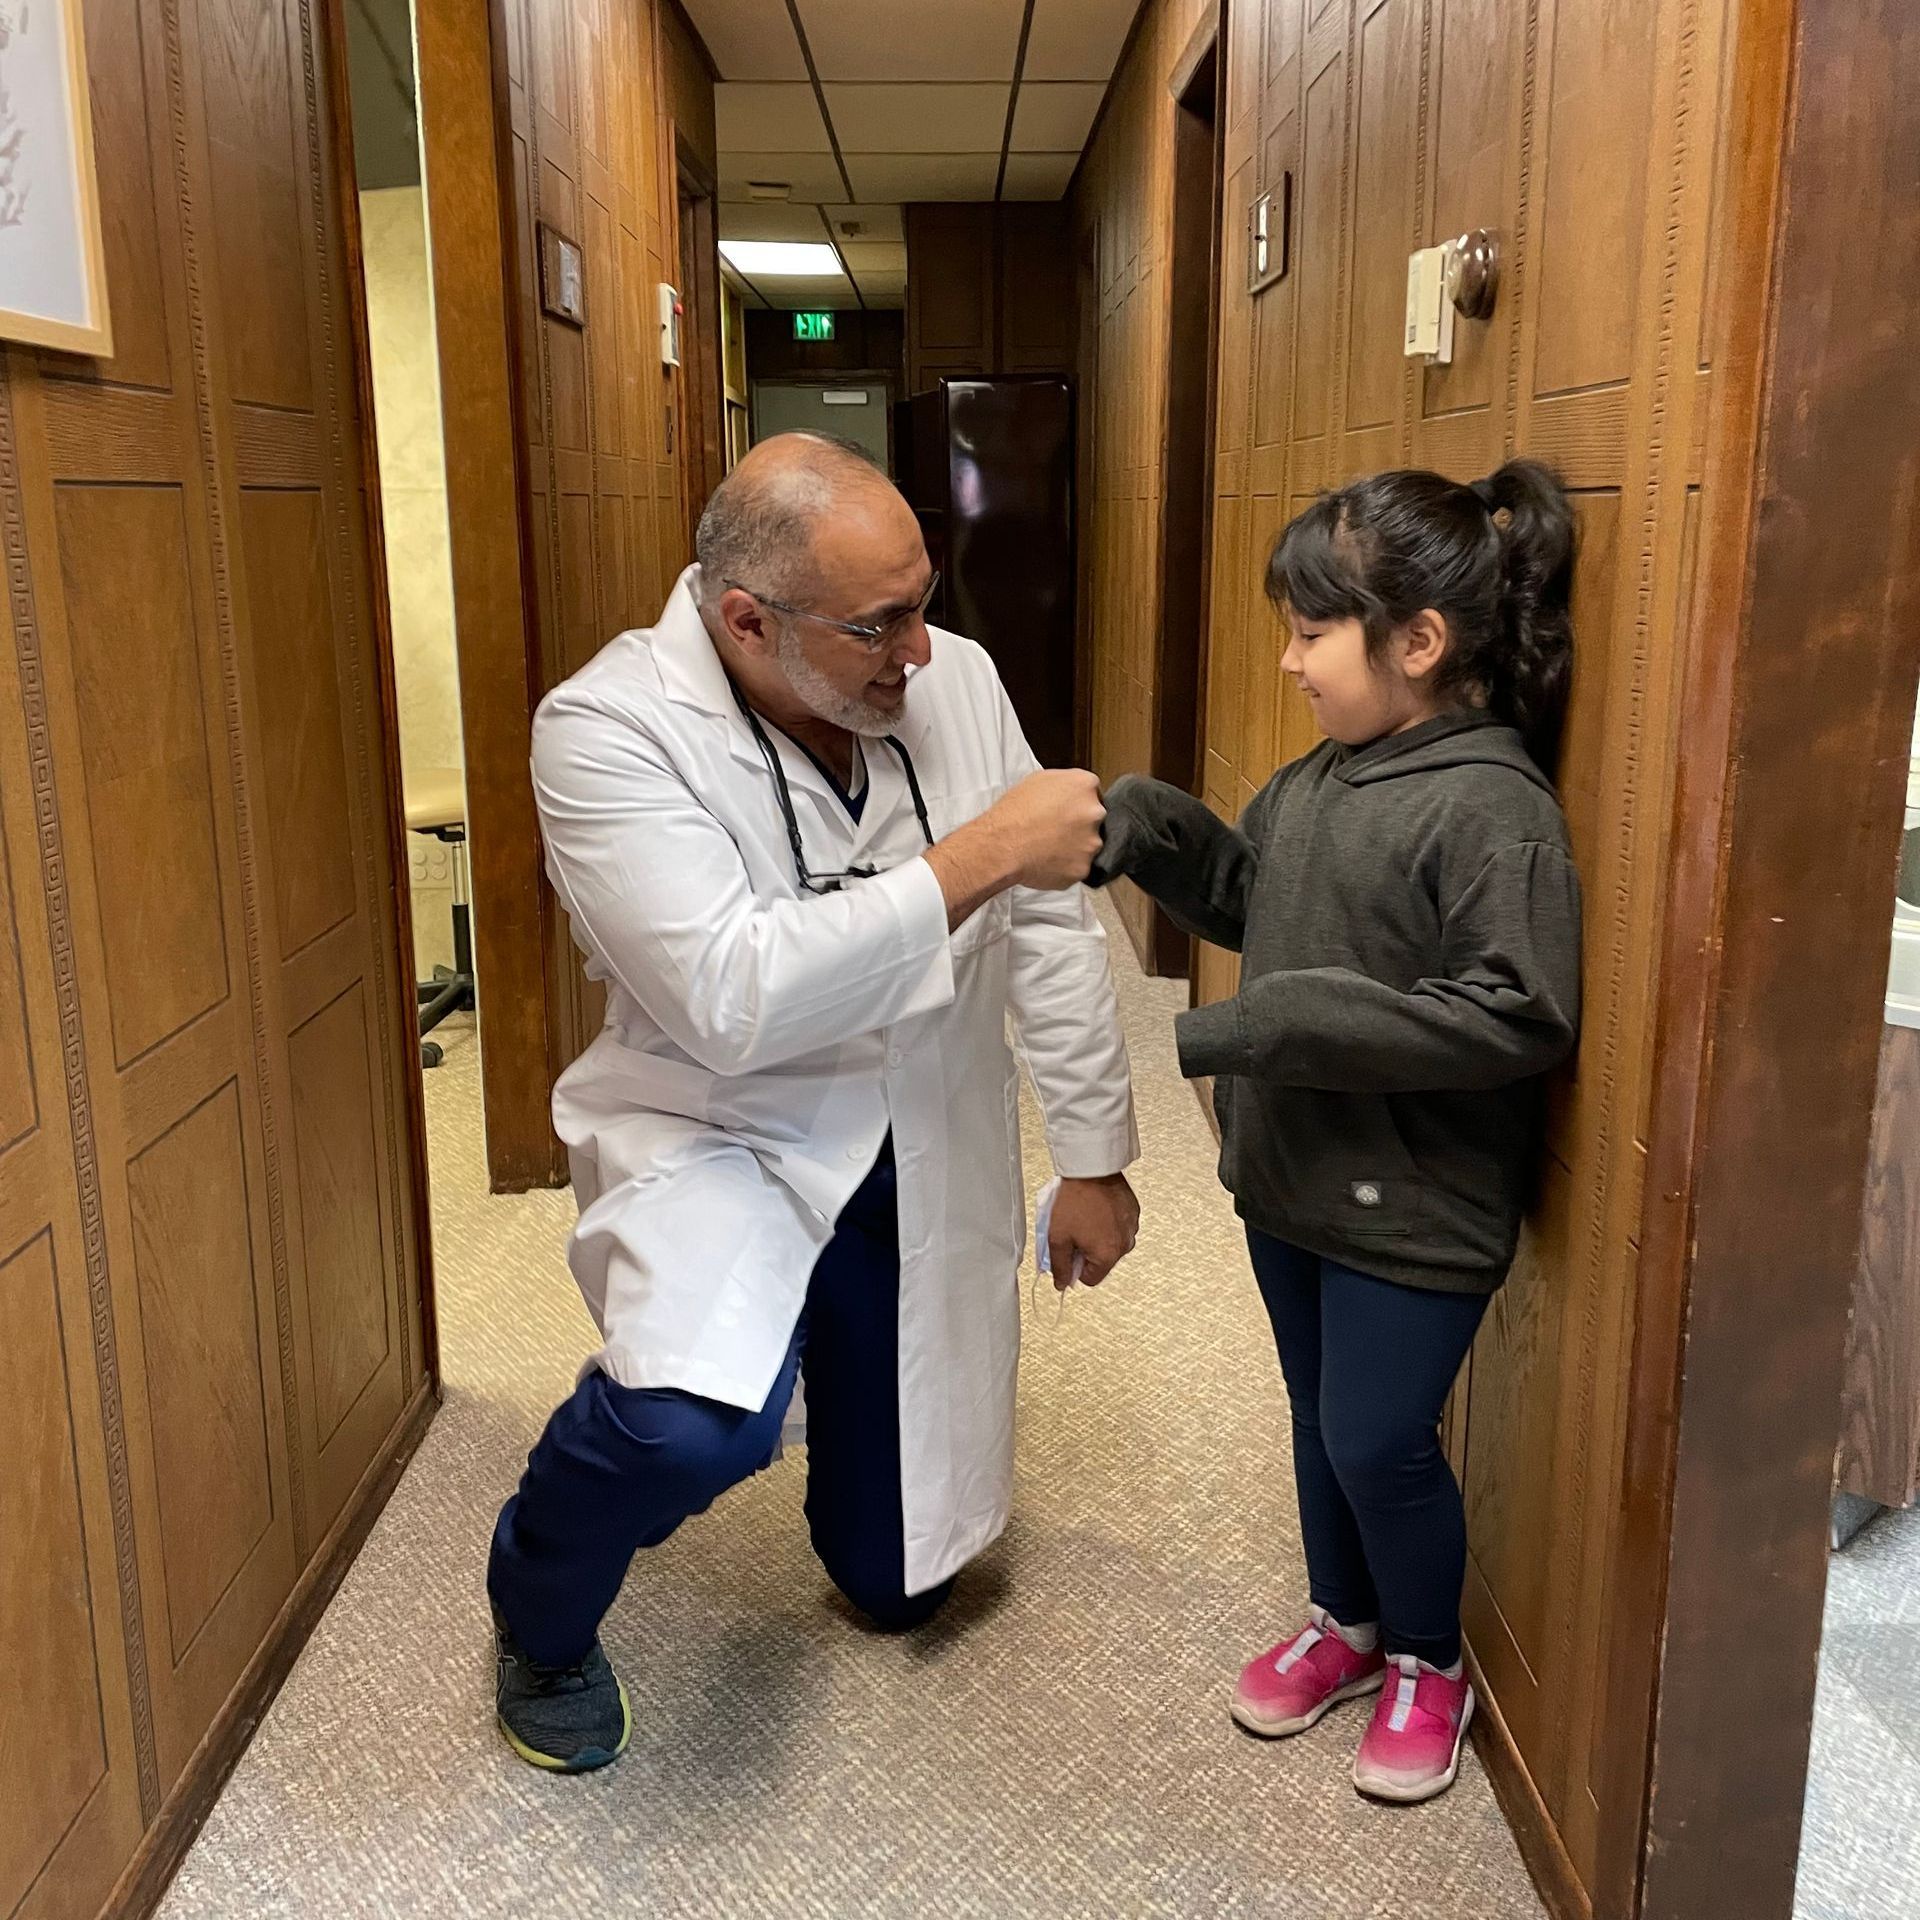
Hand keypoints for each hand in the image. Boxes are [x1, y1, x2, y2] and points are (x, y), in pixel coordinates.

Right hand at [982, 769, 1105, 890]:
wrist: (1002, 845)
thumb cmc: (1014, 813)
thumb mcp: (1038, 780)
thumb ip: (1063, 785)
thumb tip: (1069, 793)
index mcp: (1084, 785)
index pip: (1092, 793)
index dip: (1077, 803)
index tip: (1066, 810)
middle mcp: (1094, 812)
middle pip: (1094, 820)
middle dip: (1078, 825)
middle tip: (1055, 831)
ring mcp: (1091, 843)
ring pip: (1088, 846)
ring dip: (1073, 848)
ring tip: (1047, 848)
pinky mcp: (1083, 868)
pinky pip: (1078, 868)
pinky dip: (1065, 868)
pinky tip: (1046, 862)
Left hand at [1047, 1172, 1139, 1290]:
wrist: (1090, 1169)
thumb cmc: (1074, 1200)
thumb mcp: (1057, 1237)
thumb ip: (1059, 1265)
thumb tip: (1061, 1283)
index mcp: (1108, 1255)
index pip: (1090, 1279)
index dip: (1074, 1267)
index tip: (1067, 1251)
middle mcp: (1125, 1244)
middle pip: (1101, 1261)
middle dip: (1085, 1251)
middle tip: (1072, 1231)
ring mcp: (1131, 1227)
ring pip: (1110, 1243)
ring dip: (1097, 1236)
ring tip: (1083, 1217)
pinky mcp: (1132, 1212)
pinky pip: (1118, 1226)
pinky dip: (1107, 1222)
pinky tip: (1094, 1208)